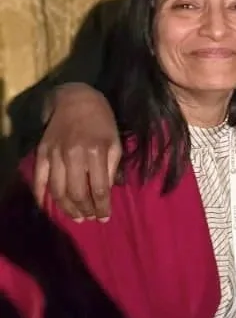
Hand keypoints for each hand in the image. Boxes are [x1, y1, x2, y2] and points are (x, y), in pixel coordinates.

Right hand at [34, 86, 120, 221]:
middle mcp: (74, 155)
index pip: (99, 188)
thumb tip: (107, 192)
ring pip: (58, 191)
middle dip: (85, 210)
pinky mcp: (41, 153)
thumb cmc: (102, 121)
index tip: (105, 218)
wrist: (76, 99)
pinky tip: (47, 208)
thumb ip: (112, 167)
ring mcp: (55, 154)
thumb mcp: (115, 141)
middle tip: (90, 218)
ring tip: (76, 217)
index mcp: (96, 151)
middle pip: (77, 193)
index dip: (102, 207)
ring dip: (67, 208)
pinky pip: (39, 179)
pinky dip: (41, 196)